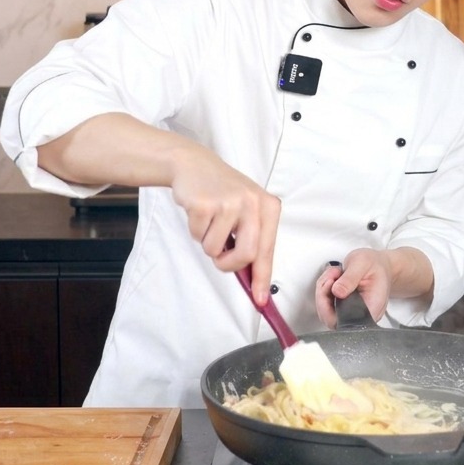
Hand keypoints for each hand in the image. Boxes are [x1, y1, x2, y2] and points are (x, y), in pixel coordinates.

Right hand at [170, 146, 280, 305]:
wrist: (194, 164)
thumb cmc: (223, 194)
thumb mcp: (246, 212)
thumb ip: (252, 242)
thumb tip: (255, 283)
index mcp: (268, 207)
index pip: (267, 250)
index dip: (263, 278)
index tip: (260, 300)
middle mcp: (253, 203)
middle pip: (246, 255)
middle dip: (229, 265)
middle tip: (220, 259)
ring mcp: (229, 201)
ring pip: (216, 249)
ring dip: (208, 243)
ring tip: (209, 222)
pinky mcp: (204, 202)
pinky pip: (198, 235)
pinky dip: (195, 231)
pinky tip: (198, 212)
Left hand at [315, 249, 392, 328]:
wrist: (379, 264)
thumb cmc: (375, 265)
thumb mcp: (362, 264)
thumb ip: (350, 278)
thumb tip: (337, 292)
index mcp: (371, 308)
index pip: (346, 322)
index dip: (330, 309)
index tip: (330, 286)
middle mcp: (361, 314)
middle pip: (332, 318)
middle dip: (324, 295)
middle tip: (331, 276)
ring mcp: (352, 312)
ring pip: (327, 311)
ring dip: (323, 290)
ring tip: (334, 273)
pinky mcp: (343, 308)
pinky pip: (327, 305)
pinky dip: (325, 289)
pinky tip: (333, 277)